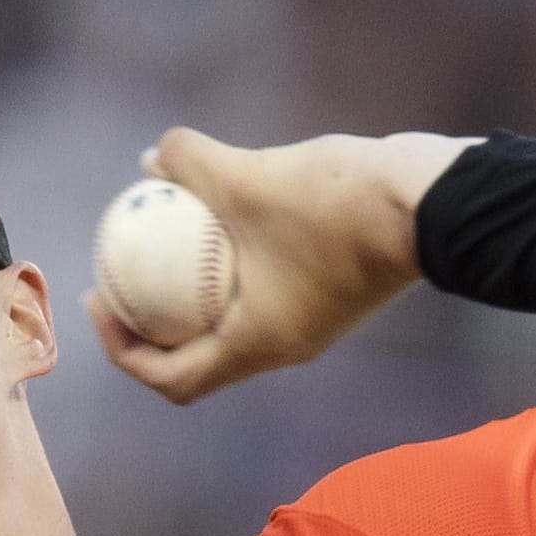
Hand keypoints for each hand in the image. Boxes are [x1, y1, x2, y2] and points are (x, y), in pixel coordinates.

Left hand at [87, 128, 478, 404]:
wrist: (436, 204)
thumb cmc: (337, 203)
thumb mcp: (247, 176)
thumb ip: (192, 165)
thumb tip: (150, 156)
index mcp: (256, 346)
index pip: (172, 379)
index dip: (123, 350)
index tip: (100, 301)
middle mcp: (282, 348)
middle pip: (197, 358)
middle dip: (148, 325)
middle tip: (116, 277)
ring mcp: (310, 325)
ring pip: (233, 322)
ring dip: (191, 294)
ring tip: (162, 243)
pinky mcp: (330, 293)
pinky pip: (263, 292)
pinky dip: (231, 268)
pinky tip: (220, 214)